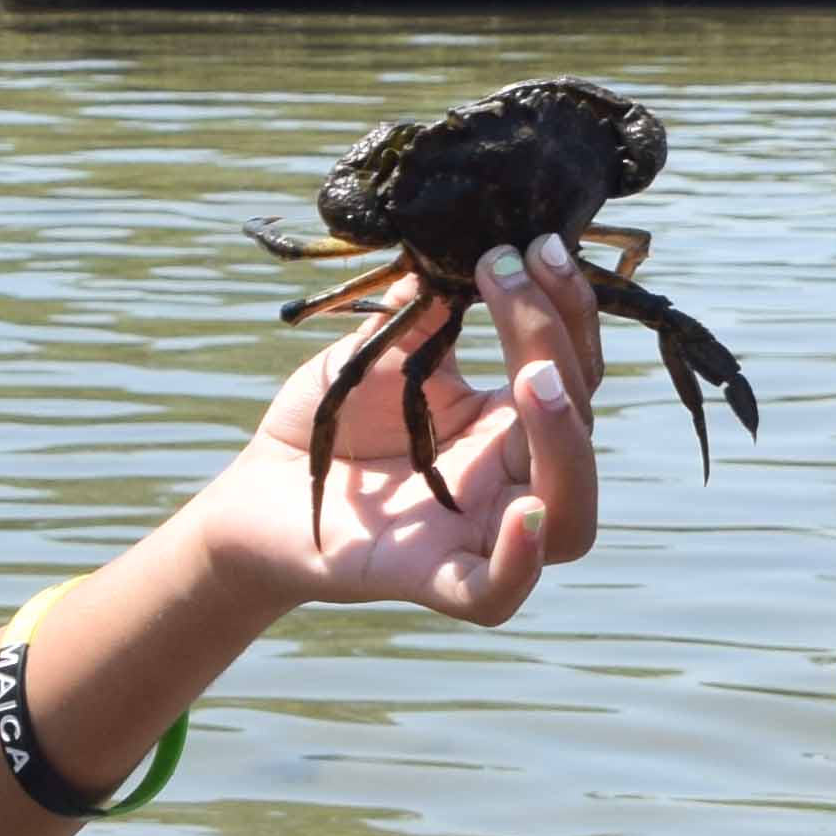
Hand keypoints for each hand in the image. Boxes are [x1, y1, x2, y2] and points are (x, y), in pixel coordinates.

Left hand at [202, 243, 600, 623]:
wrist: (255, 488)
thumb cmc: (326, 422)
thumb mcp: (382, 350)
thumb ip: (427, 308)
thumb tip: (462, 242)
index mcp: (507, 427)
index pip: (571, 370)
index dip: (564, 308)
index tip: (532, 244)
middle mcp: (510, 482)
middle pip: (581, 430)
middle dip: (559, 345)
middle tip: (510, 277)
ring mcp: (477, 536)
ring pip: (570, 520)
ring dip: (566, 446)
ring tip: (534, 381)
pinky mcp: (430, 579)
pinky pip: (497, 593)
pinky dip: (520, 562)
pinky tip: (524, 513)